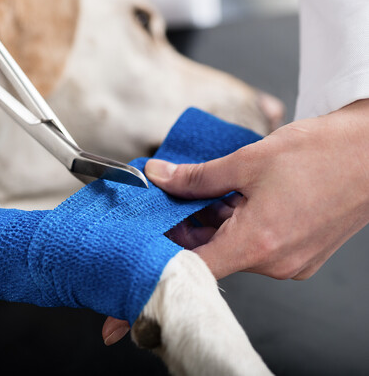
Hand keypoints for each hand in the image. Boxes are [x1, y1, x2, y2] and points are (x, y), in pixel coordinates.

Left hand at [102, 99, 368, 344]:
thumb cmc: (324, 153)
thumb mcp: (248, 160)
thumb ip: (196, 176)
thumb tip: (159, 178)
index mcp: (257, 245)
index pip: (188, 274)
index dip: (153, 281)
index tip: (127, 298)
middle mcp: (274, 263)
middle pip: (207, 256)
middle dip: (187, 228)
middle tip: (176, 195)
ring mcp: (290, 262)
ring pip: (231, 249)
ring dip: (214, 222)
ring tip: (221, 187)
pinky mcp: (300, 254)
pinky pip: (254, 246)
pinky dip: (238, 225)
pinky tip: (240, 196)